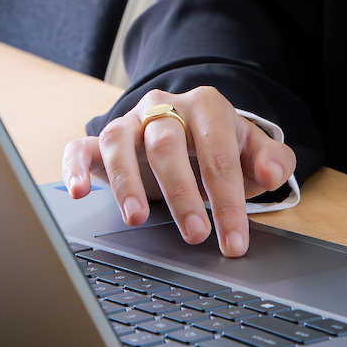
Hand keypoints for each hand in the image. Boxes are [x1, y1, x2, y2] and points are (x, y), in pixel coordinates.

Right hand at [61, 87, 297, 257]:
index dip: (227, 199)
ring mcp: (129, 122)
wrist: (190, 129)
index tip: (233, 239)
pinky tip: (77, 193)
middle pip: (166, 145)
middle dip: (182, 193)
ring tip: (135, 220)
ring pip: (119, 142)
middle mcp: (163, 107)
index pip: (217, 153)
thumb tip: (271, 173)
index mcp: (206, 106)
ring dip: (125, 182)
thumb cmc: (222, 146)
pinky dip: (73, 168)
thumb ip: (273, 159)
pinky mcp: (100, 141)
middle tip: (195, 234)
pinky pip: (80, 148)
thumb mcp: (254, 151)